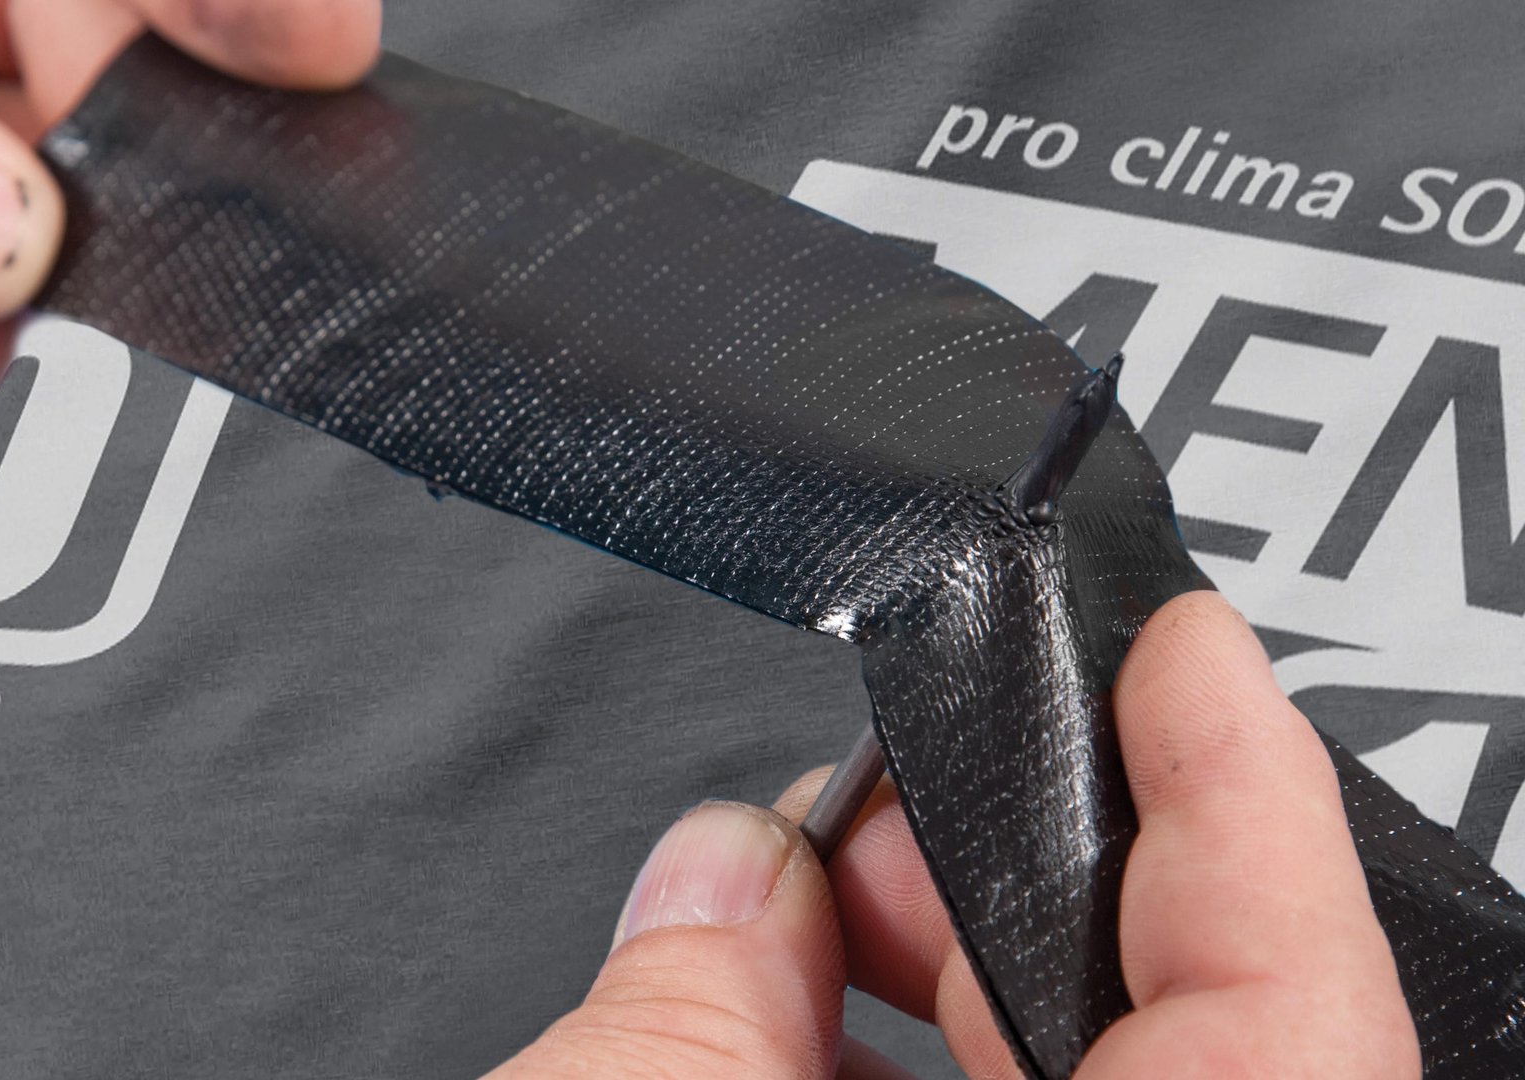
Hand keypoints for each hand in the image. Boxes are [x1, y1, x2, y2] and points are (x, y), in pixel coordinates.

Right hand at [491, 592, 1420, 1078]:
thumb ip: (687, 1004)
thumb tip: (728, 881)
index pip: (1293, 1013)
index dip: (1243, 794)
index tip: (1189, 651)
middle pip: (1166, 1024)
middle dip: (1007, 875)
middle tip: (878, 793)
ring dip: (933, 987)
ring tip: (800, 915)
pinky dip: (893, 1076)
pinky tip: (786, 1028)